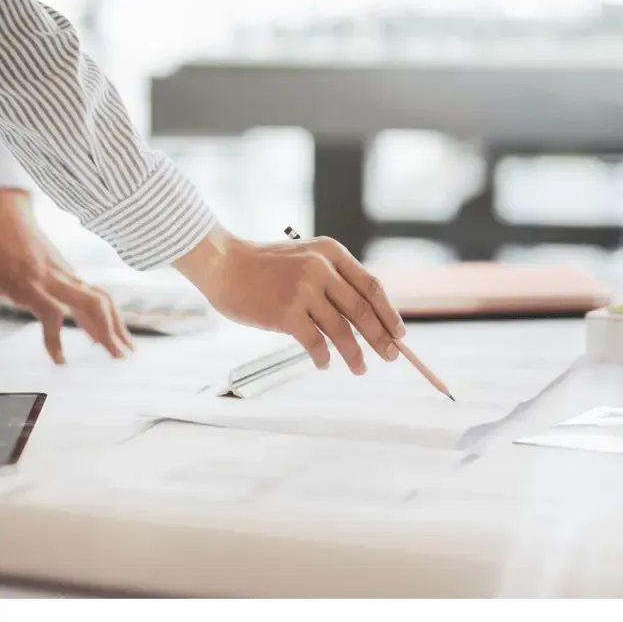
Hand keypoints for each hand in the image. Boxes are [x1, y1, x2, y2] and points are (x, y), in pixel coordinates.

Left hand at [0, 189, 132, 362]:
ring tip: (127, 349)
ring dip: (116, 323)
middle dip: (108, 332)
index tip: (59, 361)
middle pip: (91, 304)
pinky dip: (107, 314)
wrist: (3, 212)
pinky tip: (110, 332)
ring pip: (100, 298)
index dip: (56, 338)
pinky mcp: (70, 272)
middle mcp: (52, 278)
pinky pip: (95, 294)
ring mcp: (65, 273)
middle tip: (120, 358)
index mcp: (27, 283)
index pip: (51, 312)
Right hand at [174, 227, 405, 374]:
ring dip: (354, 354)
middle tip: (391, 356)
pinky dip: (323, 357)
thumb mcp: (304, 258)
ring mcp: (303, 291)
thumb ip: (330, 279)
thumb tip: (362, 318)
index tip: (399, 333)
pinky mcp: (286, 313)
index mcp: (331, 252)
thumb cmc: (262, 266)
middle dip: (380, 337)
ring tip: (360, 369)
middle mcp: (321, 269)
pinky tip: (324, 364)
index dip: (389, 312)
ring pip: (341, 330)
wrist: (224, 264)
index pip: (371, 286)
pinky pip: (314, 342)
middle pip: (362, 310)